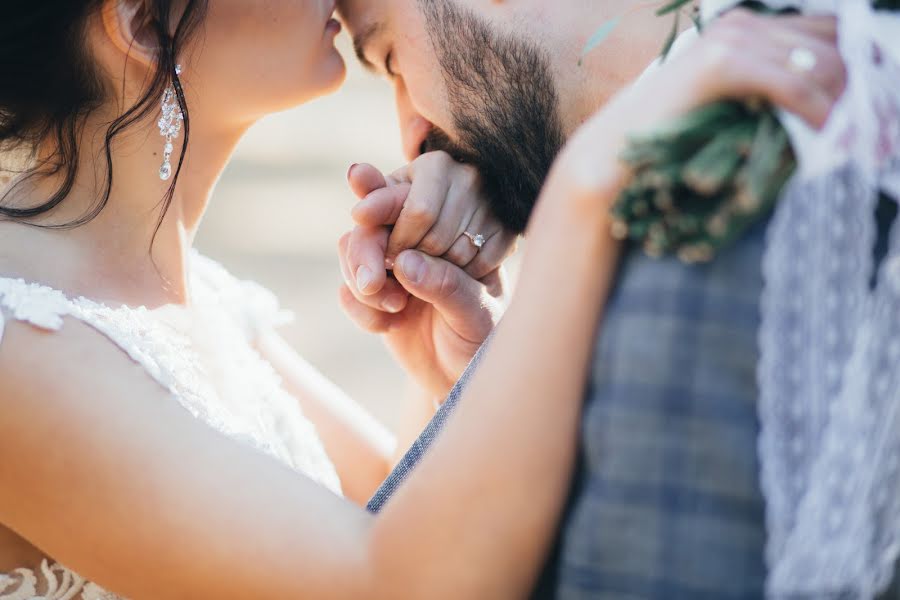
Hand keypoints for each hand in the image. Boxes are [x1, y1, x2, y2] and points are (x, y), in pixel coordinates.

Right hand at [338, 155, 514, 397]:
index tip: (365, 213)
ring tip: (394, 310)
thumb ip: (446, 286)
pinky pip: (348, 290)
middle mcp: (417, 240)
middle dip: (365, 250)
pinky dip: (360, 310)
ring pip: (352, 250)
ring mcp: (391, 266)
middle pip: (372, 222)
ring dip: (362, 281)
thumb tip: (405, 264)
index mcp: (452, 229)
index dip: (384, 199)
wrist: (462, 379)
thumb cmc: (483, 339)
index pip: (413, 199)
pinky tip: (386, 327)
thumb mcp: (477, 314)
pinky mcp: (372, 295)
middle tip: (373, 283)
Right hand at [558, 10, 845, 195]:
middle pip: (833, 45)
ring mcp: (731, 39)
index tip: (867, 112)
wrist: (618, 154)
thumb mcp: (736, 109)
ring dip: (843, 106)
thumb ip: (775, 93)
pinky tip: (822, 136)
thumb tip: (834, 106)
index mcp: (746, 28)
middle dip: (857, 90)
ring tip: (850, 143)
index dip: (856, 69)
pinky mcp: (722, 63)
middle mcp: (743, 24)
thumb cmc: (672, 141)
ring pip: (820, 64)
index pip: (828, 33)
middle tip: (870, 136)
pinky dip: (816, 113)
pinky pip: (793, 85)